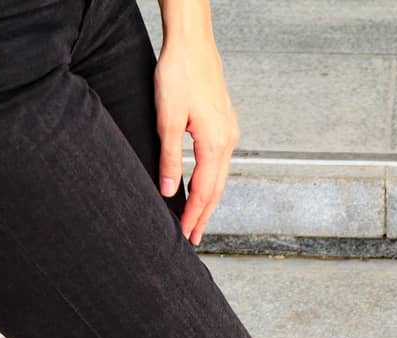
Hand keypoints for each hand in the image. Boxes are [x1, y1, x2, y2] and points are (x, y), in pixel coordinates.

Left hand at [154, 28, 238, 245]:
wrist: (192, 41)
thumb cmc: (179, 73)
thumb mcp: (168, 120)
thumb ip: (170, 159)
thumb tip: (169, 191)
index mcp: (215, 143)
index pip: (205, 191)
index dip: (194, 216)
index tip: (184, 235)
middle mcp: (228, 140)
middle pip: (217, 189)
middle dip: (204, 215)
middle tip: (193, 238)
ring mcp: (229, 130)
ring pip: (220, 175)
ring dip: (208, 198)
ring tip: (197, 217)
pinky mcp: (224, 121)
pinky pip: (219, 160)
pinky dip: (211, 179)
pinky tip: (202, 183)